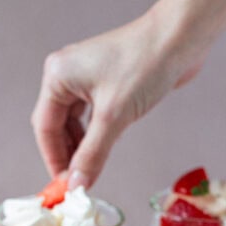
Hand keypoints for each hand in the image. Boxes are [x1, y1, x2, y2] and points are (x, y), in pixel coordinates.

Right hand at [31, 11, 202, 189]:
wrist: (180, 38)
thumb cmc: (146, 64)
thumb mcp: (114, 117)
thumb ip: (92, 154)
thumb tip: (78, 184)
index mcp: (58, 76)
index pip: (45, 128)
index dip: (53, 161)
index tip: (65, 187)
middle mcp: (67, 74)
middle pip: (56, 126)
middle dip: (66, 156)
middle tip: (78, 183)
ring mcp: (86, 78)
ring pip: (74, 123)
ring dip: (81, 148)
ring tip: (90, 171)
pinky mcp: (105, 82)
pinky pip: (90, 116)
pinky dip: (94, 136)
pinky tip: (102, 151)